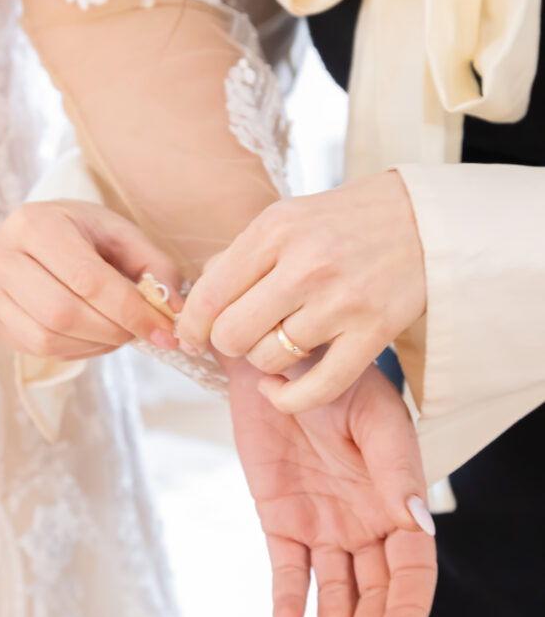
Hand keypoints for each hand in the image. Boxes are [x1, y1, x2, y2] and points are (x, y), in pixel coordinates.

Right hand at [0, 200, 181, 358]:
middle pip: (63, 312)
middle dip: (113, 330)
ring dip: (95, 345)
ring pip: (47, 337)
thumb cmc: (84, 233)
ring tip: (120, 333)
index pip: (86, 278)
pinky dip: (75, 351)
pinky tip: (94, 336)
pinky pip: (36, 349)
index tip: (164, 330)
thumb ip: (154, 267)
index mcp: (34, 222)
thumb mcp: (121, 235)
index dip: (130, 310)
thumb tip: (173, 311)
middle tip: (143, 333)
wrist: (37, 236)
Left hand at [178, 172, 425, 412]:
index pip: (211, 293)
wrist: (423, 221)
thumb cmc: (345, 222)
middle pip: (233, 333)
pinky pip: (316, 388)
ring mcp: (342, 301)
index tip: (193, 336)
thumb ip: (241, 258)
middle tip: (243, 335)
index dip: (193, 325)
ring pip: (269, 359)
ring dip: (265, 360)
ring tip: (281, 340)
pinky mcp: (373, 333)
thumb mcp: (286, 219)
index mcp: (276, 229)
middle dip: (229, 342)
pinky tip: (282, 386)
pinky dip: (288, 397)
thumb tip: (197, 304)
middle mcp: (306, 264)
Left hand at [227, 359, 436, 616]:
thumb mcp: (375, 417)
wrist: (277, 358)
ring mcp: (323, 523)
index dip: (408, 606)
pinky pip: (286, 567)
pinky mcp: (280, 519)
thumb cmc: (338, 379)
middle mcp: (364, 520)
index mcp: (398, 499)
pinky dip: (287, 598)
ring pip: (335, 589)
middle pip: (376, 589)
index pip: (413, 566)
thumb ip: (395, 470)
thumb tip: (420, 524)